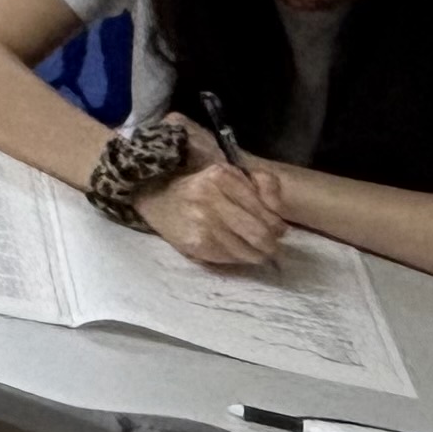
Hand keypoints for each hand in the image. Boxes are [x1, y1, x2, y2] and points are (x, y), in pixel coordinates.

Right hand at [140, 125, 287, 268]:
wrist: (153, 195)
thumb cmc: (197, 183)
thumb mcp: (229, 172)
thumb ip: (262, 182)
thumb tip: (279, 208)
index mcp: (221, 176)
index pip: (267, 212)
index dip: (277, 225)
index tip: (278, 229)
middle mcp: (210, 197)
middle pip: (260, 234)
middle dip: (271, 244)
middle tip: (271, 245)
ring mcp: (202, 222)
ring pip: (248, 251)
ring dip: (257, 254)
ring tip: (255, 251)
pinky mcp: (195, 243)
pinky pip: (230, 259)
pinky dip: (238, 258)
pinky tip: (234, 250)